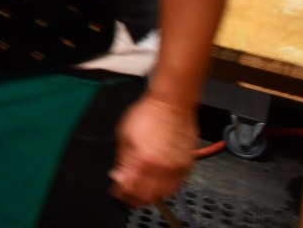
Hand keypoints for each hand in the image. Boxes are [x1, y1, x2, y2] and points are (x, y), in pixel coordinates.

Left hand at [109, 92, 197, 207]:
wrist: (171, 104)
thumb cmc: (148, 114)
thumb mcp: (124, 135)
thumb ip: (121, 159)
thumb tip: (118, 176)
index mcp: (144, 160)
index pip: (130, 188)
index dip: (120, 193)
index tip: (116, 191)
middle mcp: (162, 168)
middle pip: (147, 196)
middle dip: (134, 198)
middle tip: (126, 195)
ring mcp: (177, 168)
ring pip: (163, 195)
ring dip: (150, 196)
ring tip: (140, 192)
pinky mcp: (187, 166)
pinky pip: (176, 186)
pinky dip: (165, 190)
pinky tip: (156, 186)